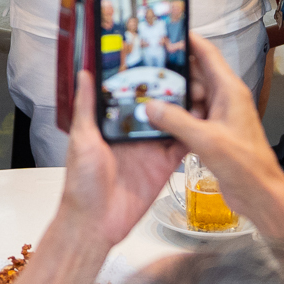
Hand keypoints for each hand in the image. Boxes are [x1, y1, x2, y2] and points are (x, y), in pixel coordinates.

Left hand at [58, 69, 183, 244]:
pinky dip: (193, 135)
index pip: (131, 96)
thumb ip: (87, 106)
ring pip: (173, 124)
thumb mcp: (81, 138)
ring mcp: (150, 150)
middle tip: (186, 72)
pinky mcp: (163, 166)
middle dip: (171, 92)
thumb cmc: (80, 184)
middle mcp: (134, 135)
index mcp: (113, 126)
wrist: (94, 223)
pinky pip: (181, 148)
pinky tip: (203, 121)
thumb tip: (85, 74)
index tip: (156, 60)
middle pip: (157, 107)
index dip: (143, 81)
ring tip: (199, 90)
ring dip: (185, 110)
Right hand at [145, 37, 283, 223]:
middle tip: (147, 70)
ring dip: (173, 99)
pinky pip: (191, 117)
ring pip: (191, 98)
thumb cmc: (247, 165)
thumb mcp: (206, 140)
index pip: (207, 54)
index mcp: (229, 91)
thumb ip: (176, 121)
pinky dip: (177, 118)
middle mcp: (225, 100)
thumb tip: (153, 107)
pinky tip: (160, 123)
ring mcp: (220, 117)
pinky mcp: (213, 133)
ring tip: (149, 97)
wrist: (260, 193)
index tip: (169, 31)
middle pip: (195, 76)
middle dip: (173, 73)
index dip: (188, 40)